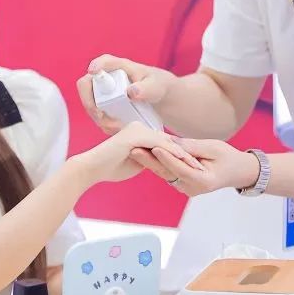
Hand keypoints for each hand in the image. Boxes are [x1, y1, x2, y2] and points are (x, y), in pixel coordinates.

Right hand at [71, 123, 202, 183]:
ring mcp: (138, 129)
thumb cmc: (109, 167)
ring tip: (199, 165)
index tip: (194, 164)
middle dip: (185, 153)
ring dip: (183, 154)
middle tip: (202, 163)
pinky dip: (174, 155)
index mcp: (139, 131)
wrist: (91, 168)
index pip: (164, 143)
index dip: (179, 154)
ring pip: (167, 143)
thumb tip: (160, 162)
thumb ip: (148, 158)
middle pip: (168, 141)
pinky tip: (187, 162)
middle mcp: (140, 127)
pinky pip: (161, 146)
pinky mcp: (137, 136)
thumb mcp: (135, 162)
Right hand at [76, 54, 177, 135]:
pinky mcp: (104, 106)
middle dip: (90, 103)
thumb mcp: (156, 86)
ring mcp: (104, 92)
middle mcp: (107, 78)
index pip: (104, 61)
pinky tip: (117, 130)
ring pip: (90, 104)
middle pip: (87, 86)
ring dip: (99, 118)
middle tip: (101, 117)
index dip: (96, 65)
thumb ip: (146, 89)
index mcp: (120, 67)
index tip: (93, 71)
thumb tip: (130, 92)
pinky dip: (105, 125)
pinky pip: (97, 116)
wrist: (159, 98)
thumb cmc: (158, 86)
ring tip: (116, 127)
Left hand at [133, 138, 261, 197]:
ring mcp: (186, 188)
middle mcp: (192, 188)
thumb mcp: (213, 147)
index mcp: (203, 181)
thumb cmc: (228, 157)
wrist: (236, 171)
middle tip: (134, 149)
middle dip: (150, 160)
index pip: (181, 168)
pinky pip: (167, 173)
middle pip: (167, 173)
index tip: (154, 147)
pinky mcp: (182, 184)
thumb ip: (192, 146)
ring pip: (165, 173)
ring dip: (149, 161)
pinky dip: (157, 163)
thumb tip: (172, 141)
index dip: (167, 157)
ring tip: (134, 149)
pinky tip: (144, 153)